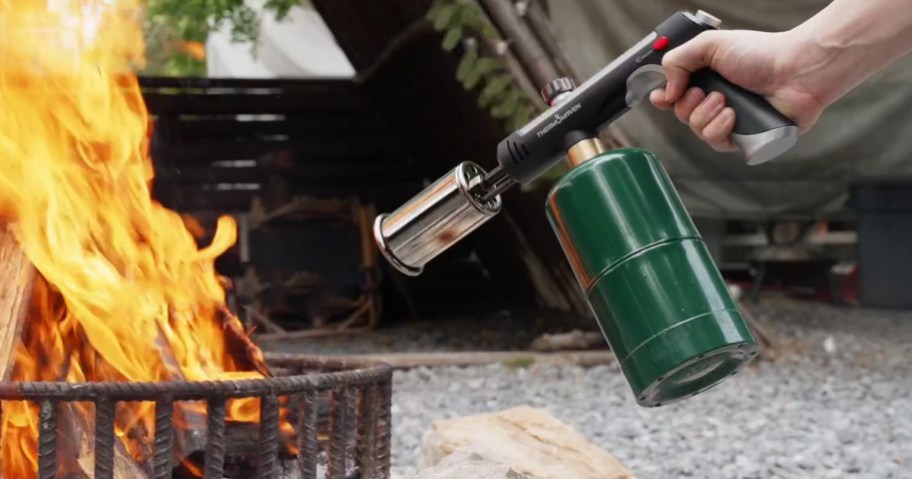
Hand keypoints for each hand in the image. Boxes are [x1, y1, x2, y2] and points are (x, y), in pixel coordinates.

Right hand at [649, 29, 825, 151]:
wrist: (796, 72)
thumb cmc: (760, 54)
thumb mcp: (709, 45)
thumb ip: (677, 61)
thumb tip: (665, 92)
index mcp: (708, 78)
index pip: (675, 94)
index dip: (664, 98)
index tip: (662, 98)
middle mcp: (716, 100)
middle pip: (681, 114)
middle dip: (688, 105)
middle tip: (705, 92)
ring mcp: (730, 121)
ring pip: (697, 131)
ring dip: (705, 116)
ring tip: (725, 102)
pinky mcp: (744, 139)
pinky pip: (717, 144)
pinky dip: (719, 130)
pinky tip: (732, 116)